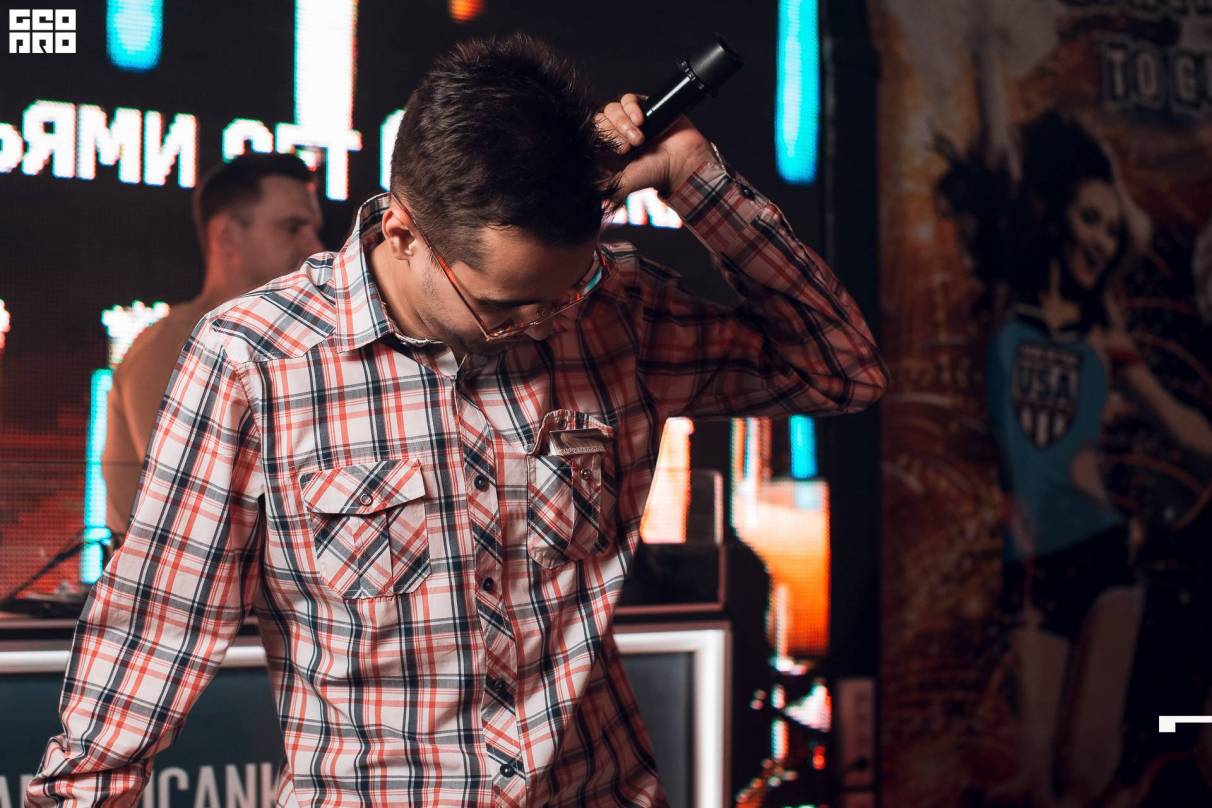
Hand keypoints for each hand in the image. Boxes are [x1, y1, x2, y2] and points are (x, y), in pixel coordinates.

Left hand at [596, 93, 714, 202]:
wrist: (683, 160)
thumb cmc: (656, 173)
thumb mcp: (624, 183)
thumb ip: (606, 187)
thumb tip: (589, 191)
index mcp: (609, 150)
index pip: (591, 135)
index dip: (598, 138)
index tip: (613, 151)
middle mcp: (617, 134)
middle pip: (600, 120)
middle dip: (613, 132)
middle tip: (628, 147)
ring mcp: (630, 120)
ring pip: (611, 109)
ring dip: (623, 122)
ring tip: (640, 137)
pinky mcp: (642, 106)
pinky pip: (627, 99)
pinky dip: (631, 108)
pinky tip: (641, 120)